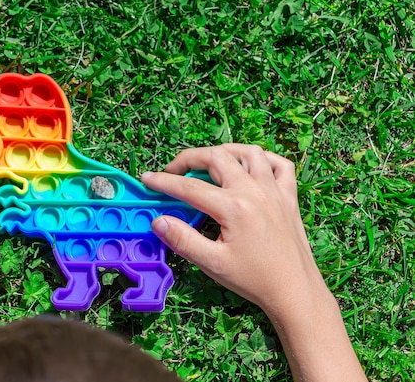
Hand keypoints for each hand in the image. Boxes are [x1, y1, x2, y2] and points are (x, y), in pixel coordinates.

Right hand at [141, 144, 319, 312]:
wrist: (294, 291)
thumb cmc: (254, 280)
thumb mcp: (212, 264)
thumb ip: (182, 240)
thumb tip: (158, 221)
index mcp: (234, 208)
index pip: (190, 187)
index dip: (164, 181)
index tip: (147, 179)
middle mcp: (254, 191)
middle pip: (217, 157)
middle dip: (190, 158)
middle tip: (174, 171)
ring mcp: (275, 191)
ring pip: (248, 152)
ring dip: (224, 152)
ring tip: (208, 162)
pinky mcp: (289, 197)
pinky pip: (279, 164)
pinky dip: (262, 159)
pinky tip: (249, 167)